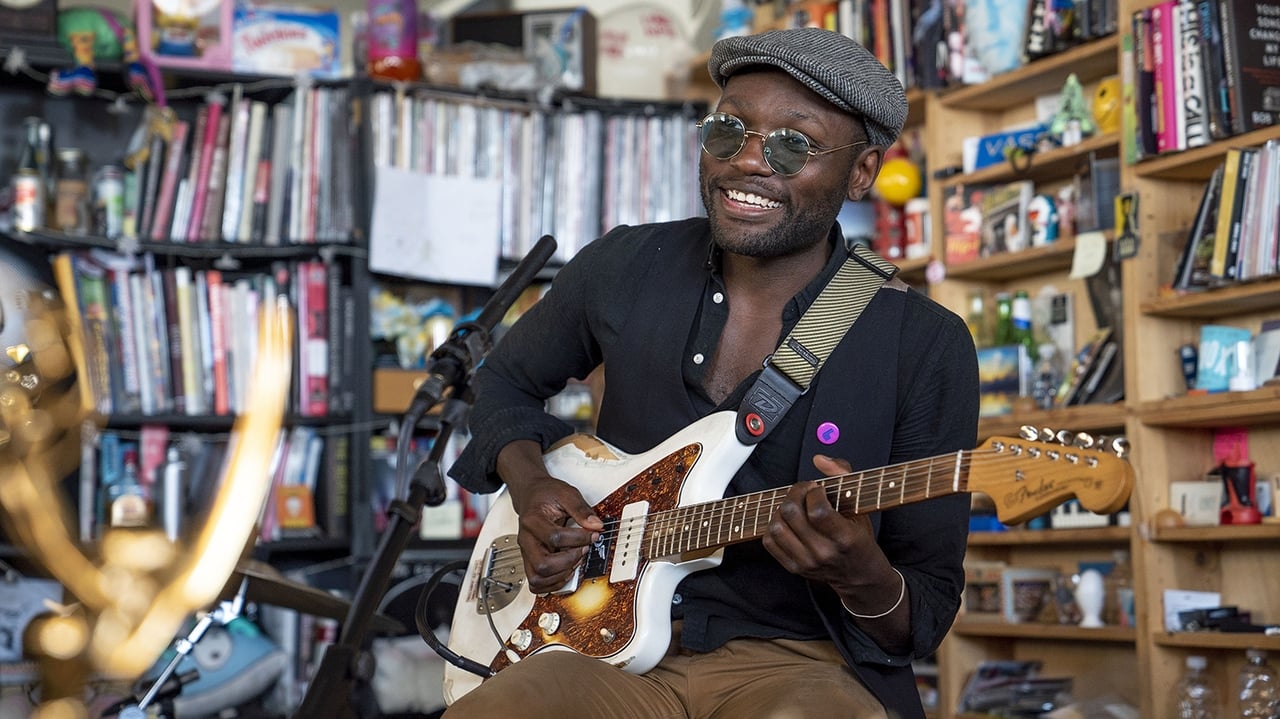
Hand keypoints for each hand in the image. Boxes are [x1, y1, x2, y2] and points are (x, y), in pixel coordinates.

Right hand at [507, 473, 603, 594]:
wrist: (530, 495)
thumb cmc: (545, 495)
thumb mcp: (566, 493)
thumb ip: (581, 509)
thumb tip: (596, 525)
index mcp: (532, 520)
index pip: (554, 537)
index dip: (578, 539)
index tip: (592, 534)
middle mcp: (526, 539)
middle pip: (542, 565)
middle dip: (569, 561)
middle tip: (583, 550)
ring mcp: (526, 552)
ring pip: (537, 578)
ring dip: (561, 575)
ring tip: (575, 561)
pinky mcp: (530, 560)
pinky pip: (536, 583)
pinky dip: (552, 584)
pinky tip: (566, 571)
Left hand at [761, 454, 887, 593]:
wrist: (859, 575)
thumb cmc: (859, 539)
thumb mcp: (859, 507)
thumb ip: (842, 475)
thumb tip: (819, 459)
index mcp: (844, 537)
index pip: (817, 510)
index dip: (812, 492)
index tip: (817, 489)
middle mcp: (823, 552)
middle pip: (791, 514)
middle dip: (794, 494)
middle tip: (804, 492)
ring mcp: (806, 562)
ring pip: (776, 526)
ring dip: (782, 509)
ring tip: (795, 506)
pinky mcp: (793, 567)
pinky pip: (769, 541)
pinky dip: (774, 525)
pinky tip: (788, 521)